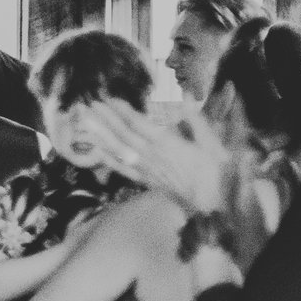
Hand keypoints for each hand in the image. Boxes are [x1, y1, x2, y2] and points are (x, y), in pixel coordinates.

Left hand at [81, 101, 228, 214]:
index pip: (138, 123)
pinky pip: (122, 168)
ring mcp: (146, 169)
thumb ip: (193, 119)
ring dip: (100, 135)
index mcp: (167, 143)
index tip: (108, 98)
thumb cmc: (216, 170)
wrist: (213, 204)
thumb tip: (182, 96)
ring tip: (84, 122)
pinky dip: (108, 158)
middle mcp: (151, 155)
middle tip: (89, 104)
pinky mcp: (145, 180)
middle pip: (122, 134)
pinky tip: (96, 150)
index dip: (121, 110)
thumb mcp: (211, 141)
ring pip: (118, 150)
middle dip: (105, 118)